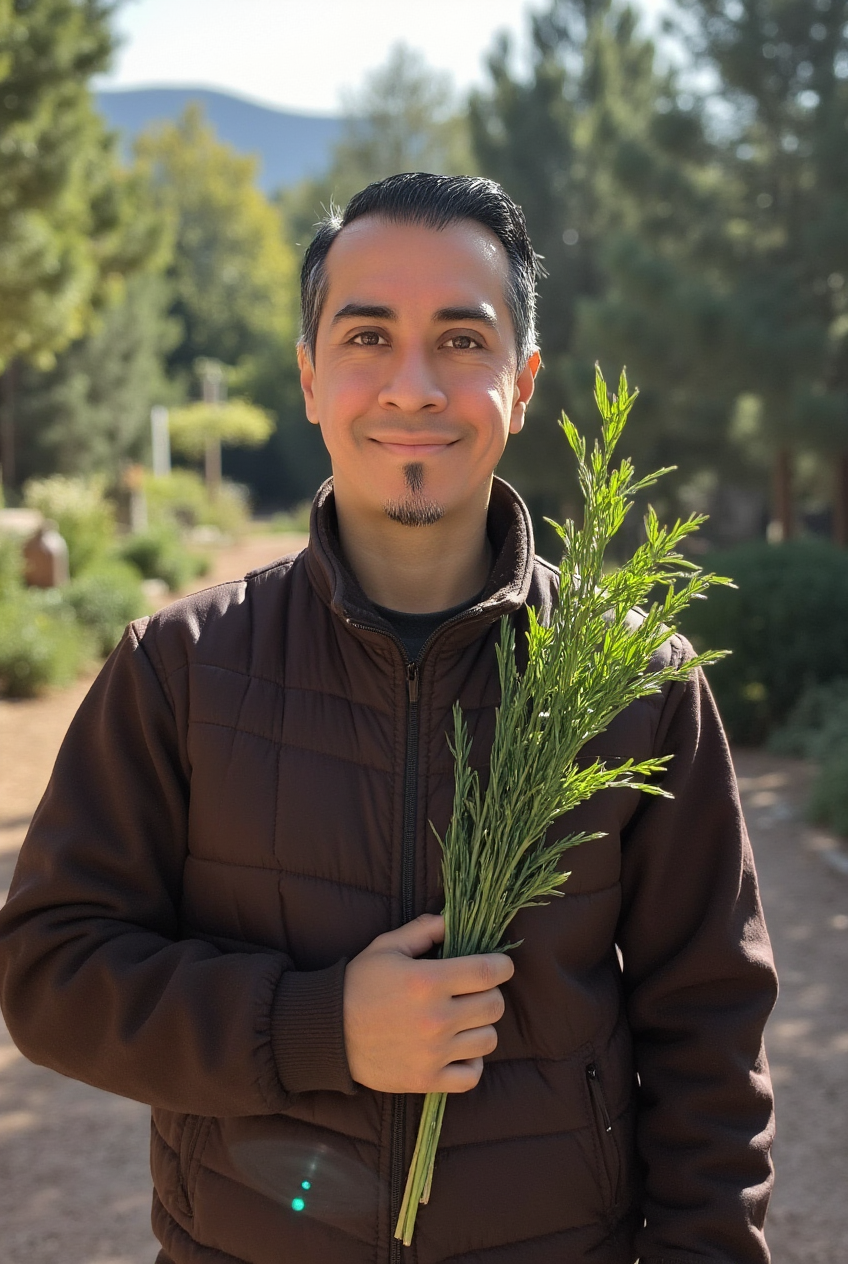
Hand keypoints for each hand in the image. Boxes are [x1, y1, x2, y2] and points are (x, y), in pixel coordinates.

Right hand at [343, 913, 512, 1093]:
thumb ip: (423, 930)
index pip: (487, 972)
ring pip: (488, 1040)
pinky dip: (471, 1063)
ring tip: (464, 1019)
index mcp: (427, 981)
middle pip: (494, 1006)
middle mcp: (435, 1018)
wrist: (328, 1033)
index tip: (500, 965)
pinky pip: (471, 1076)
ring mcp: (433, 1053)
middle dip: (490, 993)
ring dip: (481, 1026)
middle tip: (475, 991)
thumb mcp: (386, 947)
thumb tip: (453, 920)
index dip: (502, 966)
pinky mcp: (426, 1080)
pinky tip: (459, 1049)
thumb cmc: (358, 984)